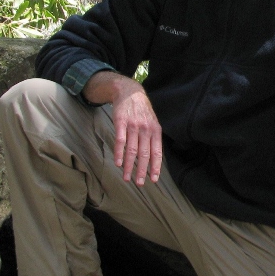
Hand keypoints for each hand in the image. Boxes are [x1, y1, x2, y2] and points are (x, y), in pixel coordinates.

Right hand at [83, 71, 162, 185]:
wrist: (129, 92)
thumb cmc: (142, 111)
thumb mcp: (152, 122)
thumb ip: (153, 139)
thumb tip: (155, 159)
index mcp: (155, 130)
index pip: (157, 152)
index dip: (156, 166)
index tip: (153, 179)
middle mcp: (146, 129)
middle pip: (144, 153)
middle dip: (142, 170)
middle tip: (140, 183)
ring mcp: (133, 125)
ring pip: (132, 150)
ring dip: (129, 166)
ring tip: (127, 178)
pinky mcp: (121, 122)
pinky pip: (120, 140)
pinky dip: (119, 153)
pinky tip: (117, 163)